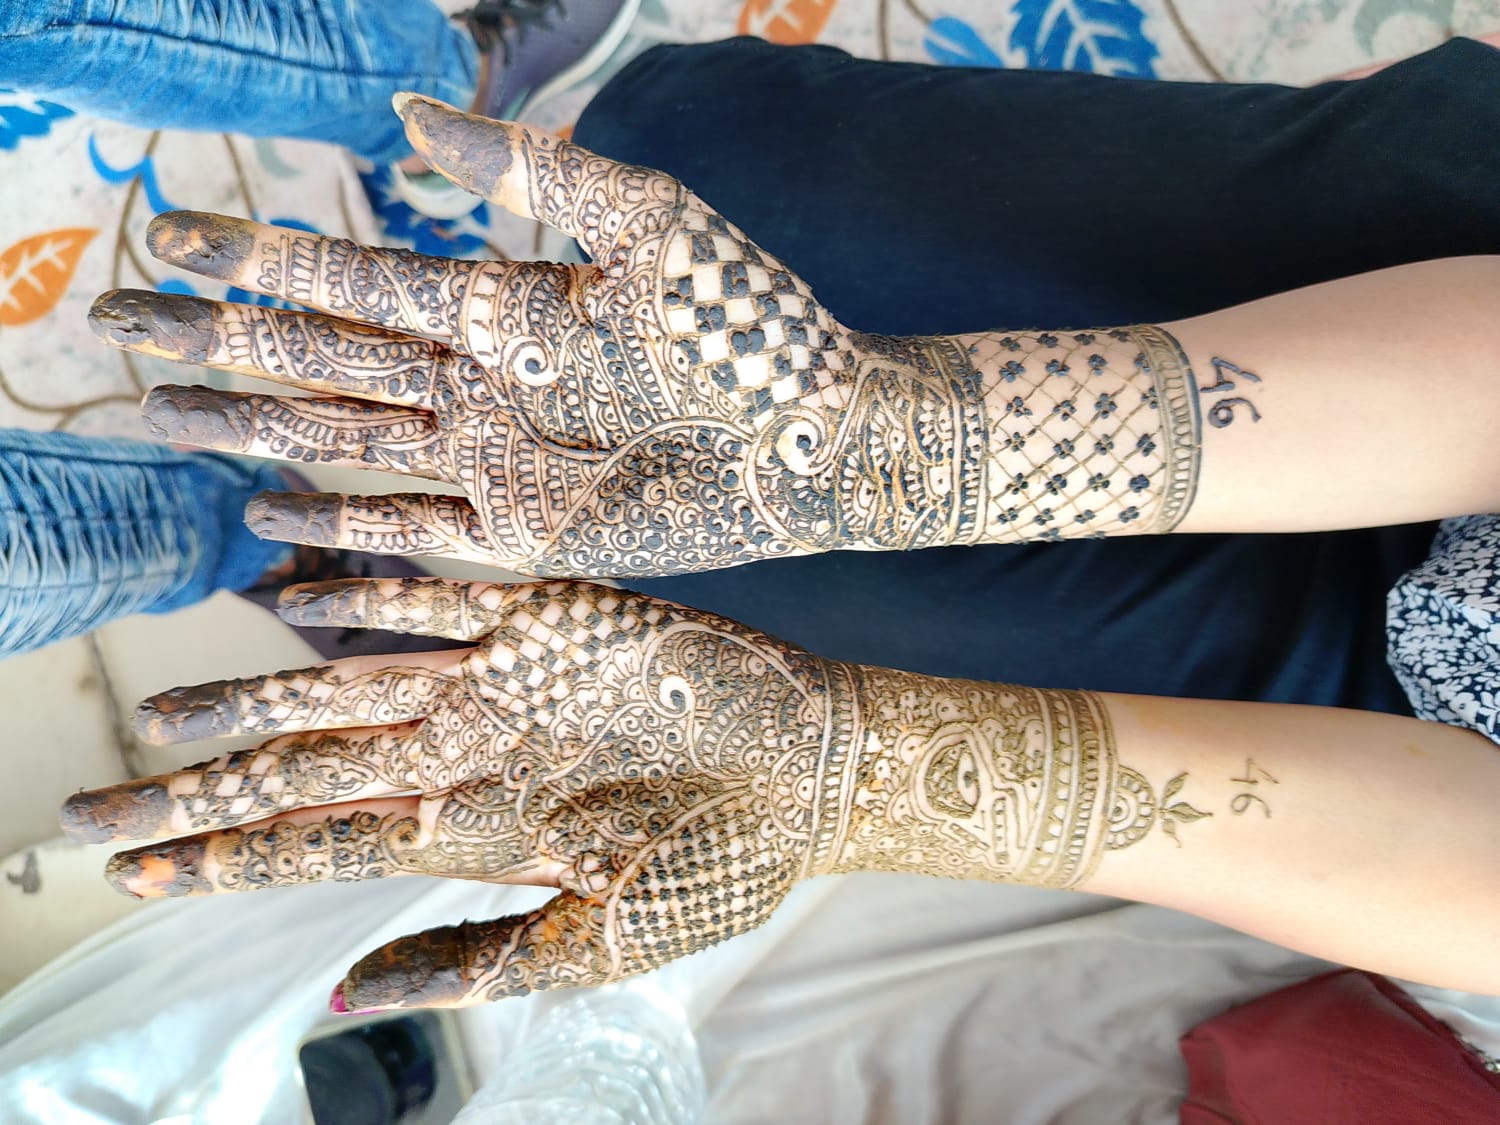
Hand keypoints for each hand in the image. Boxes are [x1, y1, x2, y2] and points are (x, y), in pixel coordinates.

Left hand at [61, 577, 864, 1008]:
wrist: (808, 772)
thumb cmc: (720, 868)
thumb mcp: (597, 946)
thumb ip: (472, 962)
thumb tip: (341, 1004)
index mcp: (470, 833)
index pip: (316, 847)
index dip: (222, 862)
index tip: (132, 876)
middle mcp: (462, 754)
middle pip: (304, 769)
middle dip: (200, 795)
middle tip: (98, 813)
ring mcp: (495, 681)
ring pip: (343, 681)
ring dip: (251, 697)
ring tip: (164, 717)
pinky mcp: (542, 615)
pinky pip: (433, 592)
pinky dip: (359, 587)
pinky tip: (282, 582)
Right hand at [90, 95, 1201, 578]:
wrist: (820, 437)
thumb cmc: (754, 323)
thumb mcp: (650, 225)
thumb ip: (533, 173)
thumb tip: (403, 114)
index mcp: (500, 301)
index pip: (350, 277)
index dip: (256, 257)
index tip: (166, 232)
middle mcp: (478, 381)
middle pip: (318, 363)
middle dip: (215, 348)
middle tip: (111, 330)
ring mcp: (494, 460)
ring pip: (341, 443)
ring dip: (244, 432)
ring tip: (152, 414)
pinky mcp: (525, 534)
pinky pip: (409, 531)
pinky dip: (337, 527)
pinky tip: (262, 516)